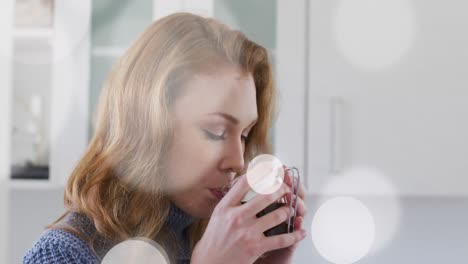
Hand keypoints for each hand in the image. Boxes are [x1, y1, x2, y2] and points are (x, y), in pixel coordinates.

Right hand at [191, 173, 306, 263]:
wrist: (209, 263)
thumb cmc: (213, 240)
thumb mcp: (217, 216)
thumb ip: (231, 201)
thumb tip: (246, 184)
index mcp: (225, 207)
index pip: (244, 183)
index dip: (260, 173)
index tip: (270, 169)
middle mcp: (236, 217)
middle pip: (266, 196)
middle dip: (281, 189)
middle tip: (286, 188)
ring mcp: (247, 232)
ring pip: (277, 215)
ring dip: (288, 211)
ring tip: (291, 209)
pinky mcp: (256, 247)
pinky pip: (281, 239)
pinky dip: (294, 235)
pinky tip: (301, 232)